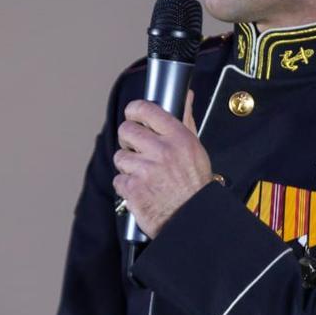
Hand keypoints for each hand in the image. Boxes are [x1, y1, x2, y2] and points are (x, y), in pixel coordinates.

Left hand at [113, 90, 211, 237]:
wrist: (193, 219)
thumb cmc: (195, 186)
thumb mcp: (196, 149)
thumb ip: (186, 120)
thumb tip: (185, 96)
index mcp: (178, 138)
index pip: (146, 109)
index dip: (134, 110)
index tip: (133, 114)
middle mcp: (161, 151)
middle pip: (126, 130)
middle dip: (128, 140)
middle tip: (137, 149)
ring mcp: (146, 170)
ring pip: (120, 156)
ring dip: (128, 166)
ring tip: (144, 175)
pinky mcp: (133, 189)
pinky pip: (119, 179)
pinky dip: (127, 186)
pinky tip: (142, 189)